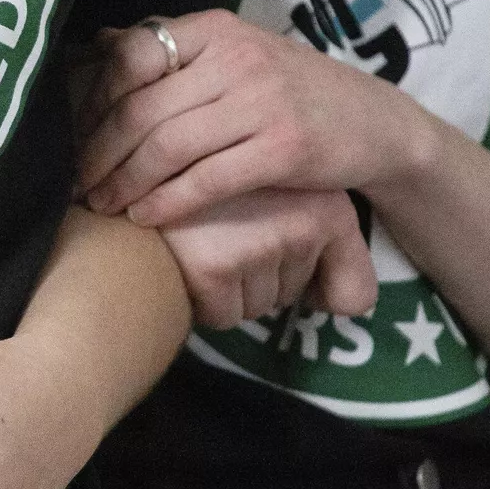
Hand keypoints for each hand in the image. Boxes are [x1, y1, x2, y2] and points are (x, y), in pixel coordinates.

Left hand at [75, 11, 438, 226]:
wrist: (376, 124)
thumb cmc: (290, 93)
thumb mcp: (235, 55)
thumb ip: (174, 52)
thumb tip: (97, 44)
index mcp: (216, 29)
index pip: (131, 57)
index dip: (92, 101)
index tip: (70, 136)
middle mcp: (237, 58)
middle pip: (142, 108)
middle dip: (99, 153)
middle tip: (75, 184)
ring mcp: (264, 102)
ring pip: (168, 146)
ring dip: (125, 182)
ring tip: (103, 205)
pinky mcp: (285, 148)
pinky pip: (207, 179)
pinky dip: (167, 201)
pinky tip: (146, 216)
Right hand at [160, 189, 376, 327]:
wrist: (134, 172)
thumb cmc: (211, 189)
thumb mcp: (283, 196)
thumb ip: (332, 249)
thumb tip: (348, 307)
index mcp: (327, 202)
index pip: (355, 296)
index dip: (320, 296)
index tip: (290, 271)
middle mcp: (302, 219)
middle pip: (292, 297)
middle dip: (262, 280)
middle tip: (228, 236)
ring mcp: (259, 242)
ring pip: (257, 306)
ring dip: (232, 289)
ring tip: (204, 241)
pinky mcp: (215, 266)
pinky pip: (224, 316)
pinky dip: (203, 301)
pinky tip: (187, 258)